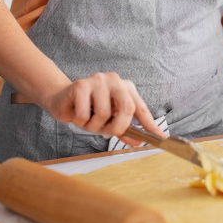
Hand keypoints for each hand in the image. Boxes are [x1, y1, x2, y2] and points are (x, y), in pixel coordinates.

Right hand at [43, 72, 165, 145]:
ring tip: (87, 121)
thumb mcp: (108, 122)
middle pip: (126, 108)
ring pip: (103, 113)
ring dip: (94, 126)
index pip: (140, 107)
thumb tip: (139, 142)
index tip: (160, 138)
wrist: (62, 99)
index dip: (150, 124)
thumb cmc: (88, 110)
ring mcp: (97, 80)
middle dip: (118, 127)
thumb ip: (124, 130)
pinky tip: (76, 114)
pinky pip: (84, 115)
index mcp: (125, 87)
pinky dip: (80, 121)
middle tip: (107, 132)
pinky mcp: (80, 85)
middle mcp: (114, 80)